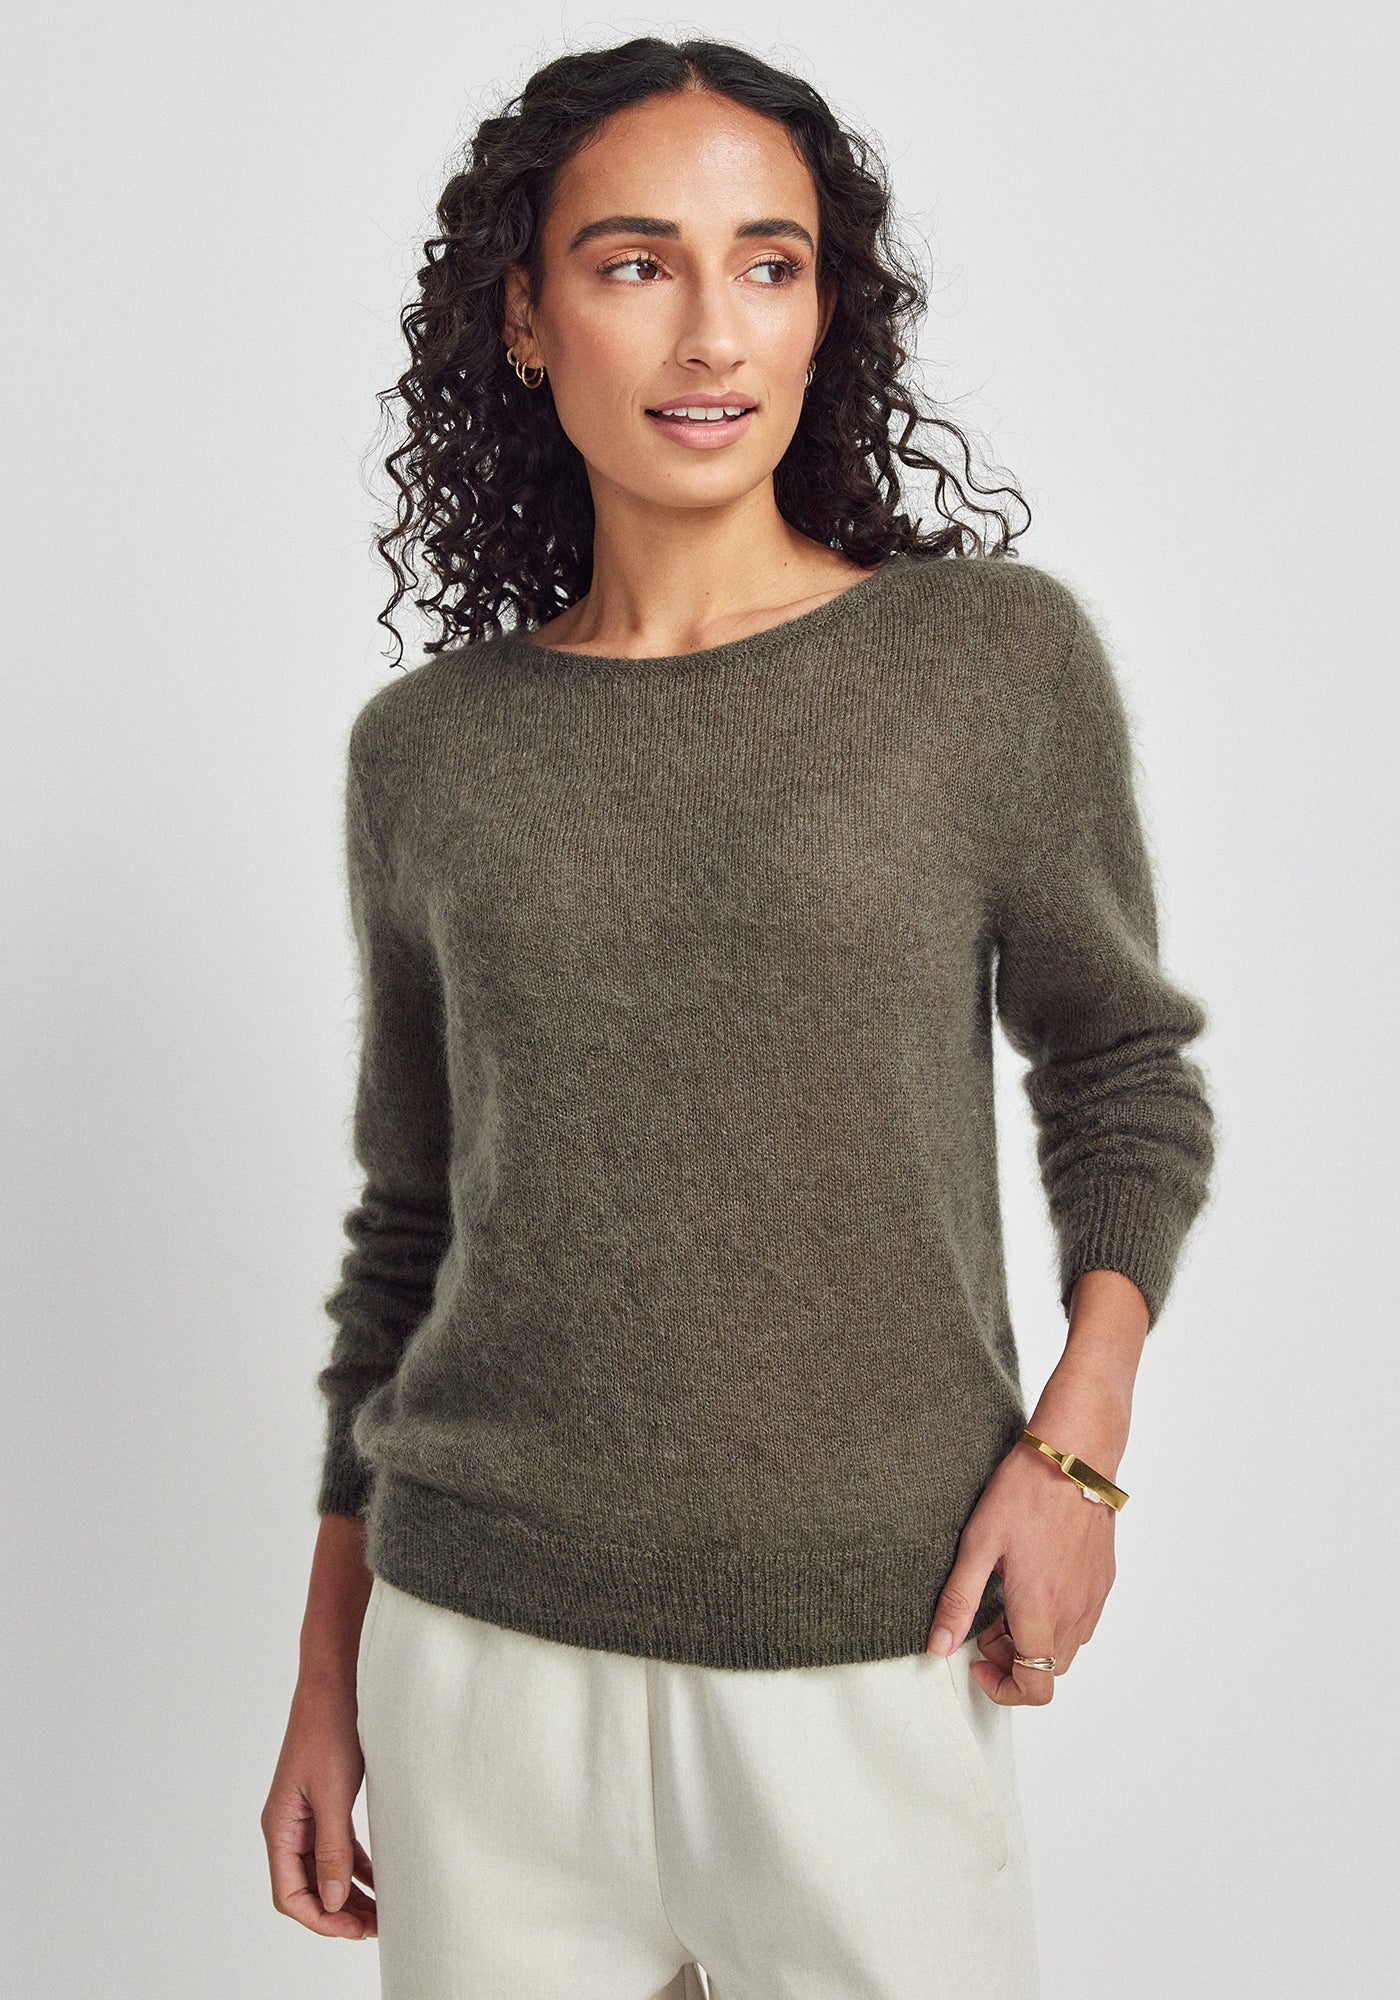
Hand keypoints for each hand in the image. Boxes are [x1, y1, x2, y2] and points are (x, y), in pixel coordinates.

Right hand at [261, 1668, 377, 1938]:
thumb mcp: (333, 1794)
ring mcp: (307, 1813)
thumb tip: (333, 1900)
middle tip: (374, 1928)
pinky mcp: (326, 1800)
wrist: (337, 1681)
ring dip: (349, 1893)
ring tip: (380, 1912)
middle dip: (338, 1912)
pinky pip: (337, 1847)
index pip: (289, 1894)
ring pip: (324, 1870)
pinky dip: (357, 1866)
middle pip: (306, 1887)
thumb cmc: (330, 1729)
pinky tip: (379, 1878)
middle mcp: (289, 1825)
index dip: (320, 1917)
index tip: (354, 1929)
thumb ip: (332, 1849)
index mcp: (280, 1826)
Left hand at [924, 1430, 1117, 1705]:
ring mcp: (1094, 1597)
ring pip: (1067, 1647)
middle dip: (1014, 1660)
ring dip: (1036, 1639)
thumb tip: (939, 1645)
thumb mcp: (978, 1544)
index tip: (978, 1660)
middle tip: (987, 1621)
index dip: (1003, 1689)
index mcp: (1041, 1610)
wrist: (1073, 1457)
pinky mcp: (1104, 1579)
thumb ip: (959, 1601)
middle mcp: (1074, 1612)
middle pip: (1049, 1671)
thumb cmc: (1024, 1493)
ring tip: (1008, 1596)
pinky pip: (1083, 1620)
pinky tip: (1034, 1579)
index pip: (1035, 1687)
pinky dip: (1056, 1618)